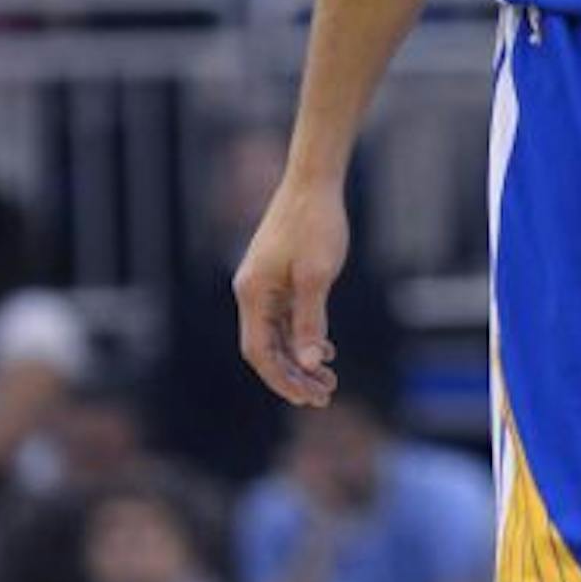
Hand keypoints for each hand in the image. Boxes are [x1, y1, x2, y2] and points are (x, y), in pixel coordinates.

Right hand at [234, 176, 347, 406]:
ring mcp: (263, 285)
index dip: (280, 379)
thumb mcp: (318, 276)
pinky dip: (302, 338)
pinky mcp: (277, 278)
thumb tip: (308, 364)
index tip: (306, 399)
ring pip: (276, 336)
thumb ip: (310, 322)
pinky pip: (284, 319)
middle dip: (293, 376)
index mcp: (252, 294)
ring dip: (299, 360)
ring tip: (329, 381)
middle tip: (324, 396)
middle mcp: (251, 292)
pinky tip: (325, 351)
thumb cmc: (316, 224)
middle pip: (266, 349)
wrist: (314, 182)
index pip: (259, 351)